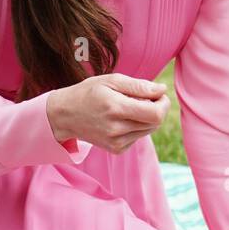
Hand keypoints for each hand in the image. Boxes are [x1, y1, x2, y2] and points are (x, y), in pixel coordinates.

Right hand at [46, 73, 170, 153]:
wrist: (64, 115)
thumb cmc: (89, 93)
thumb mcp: (111, 80)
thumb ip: (139, 86)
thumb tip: (162, 90)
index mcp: (116, 108)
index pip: (156, 114)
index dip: (164, 103)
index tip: (158, 94)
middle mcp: (116, 129)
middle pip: (156, 122)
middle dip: (157, 108)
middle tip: (145, 98)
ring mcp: (116, 142)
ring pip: (149, 130)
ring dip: (147, 117)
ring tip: (130, 107)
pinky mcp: (116, 149)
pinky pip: (139, 136)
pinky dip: (137, 126)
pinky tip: (122, 119)